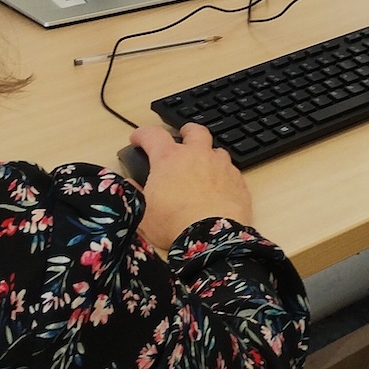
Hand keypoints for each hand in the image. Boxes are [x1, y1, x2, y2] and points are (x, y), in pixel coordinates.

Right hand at [129, 124, 253, 250]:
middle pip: (194, 131)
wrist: (212, 236)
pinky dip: (222, 173)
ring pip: (215, 149)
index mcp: (169, 159)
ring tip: (202, 165)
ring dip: (208, 154)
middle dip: (186, 131)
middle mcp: (197, 155)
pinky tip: (218, 186)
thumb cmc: (173, 223)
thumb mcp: (143, 211)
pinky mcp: (237, 179)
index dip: (143, 134)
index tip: (138, 139)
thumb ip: (136, 193)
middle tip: (181, 136)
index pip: (153, 135)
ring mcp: (220, 165)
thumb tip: (131, 183)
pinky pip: (230, 169)